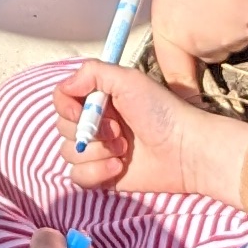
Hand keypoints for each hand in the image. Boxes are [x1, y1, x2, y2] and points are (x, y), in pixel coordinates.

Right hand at [47, 60, 235, 198]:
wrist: (186, 151)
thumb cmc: (163, 112)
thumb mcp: (129, 80)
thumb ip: (93, 72)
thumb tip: (66, 85)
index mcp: (99, 98)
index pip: (62, 99)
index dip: (67, 108)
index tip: (82, 113)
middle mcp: (96, 122)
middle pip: (63, 127)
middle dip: (89, 131)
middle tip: (119, 130)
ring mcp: (98, 150)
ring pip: (69, 153)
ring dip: (95, 151)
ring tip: (123, 148)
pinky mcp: (102, 174)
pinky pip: (77, 176)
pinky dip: (96, 172)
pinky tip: (119, 167)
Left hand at [133, 0, 247, 85]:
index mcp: (172, 34)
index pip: (176, 74)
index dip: (182, 84)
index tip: (187, 92)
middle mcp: (202, 44)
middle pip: (208, 53)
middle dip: (209, 36)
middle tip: (208, 6)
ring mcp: (232, 38)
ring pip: (234, 41)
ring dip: (232, 27)